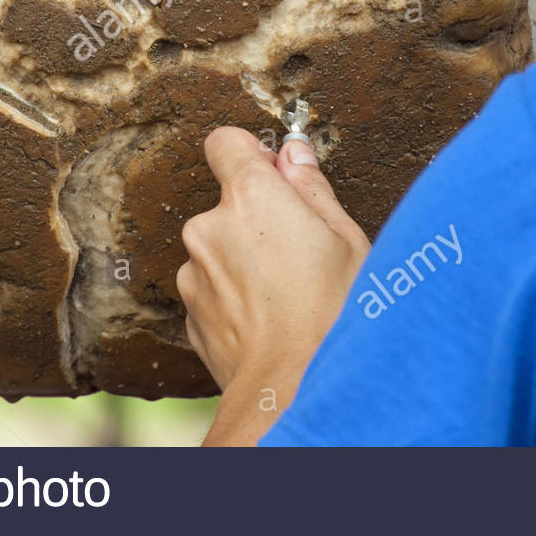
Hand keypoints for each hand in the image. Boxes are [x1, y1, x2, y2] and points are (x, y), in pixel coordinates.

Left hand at [177, 126, 369, 444]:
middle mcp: (209, 227)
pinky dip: (235, 297)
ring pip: (219, 249)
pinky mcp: (190, 312)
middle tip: (301, 251)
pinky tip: (270, 320)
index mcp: (249, 197)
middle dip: (256, 218)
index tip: (275, 174)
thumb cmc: (332, 316)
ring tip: (288, 295)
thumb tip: (295, 154)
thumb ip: (312, 188)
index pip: (226, 142)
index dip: (252, 154)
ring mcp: (194, 273)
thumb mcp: (345, 240)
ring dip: (244, 261)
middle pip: (228, 203)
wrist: (293, 392)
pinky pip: (213, 289)